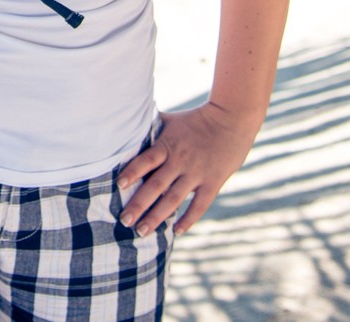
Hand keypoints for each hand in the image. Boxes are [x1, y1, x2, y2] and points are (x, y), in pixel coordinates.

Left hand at [114, 101, 262, 235]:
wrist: (231, 118)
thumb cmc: (196, 119)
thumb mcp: (171, 120)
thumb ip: (151, 125)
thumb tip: (129, 122)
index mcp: (168, 145)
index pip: (146, 160)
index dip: (133, 172)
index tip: (119, 186)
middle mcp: (180, 161)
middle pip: (156, 185)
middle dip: (139, 204)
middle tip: (125, 221)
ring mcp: (197, 173)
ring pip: (174, 199)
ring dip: (157, 217)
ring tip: (142, 232)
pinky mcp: (213, 182)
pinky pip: (199, 205)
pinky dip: (188, 219)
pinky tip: (176, 232)